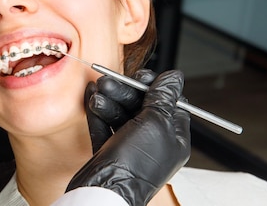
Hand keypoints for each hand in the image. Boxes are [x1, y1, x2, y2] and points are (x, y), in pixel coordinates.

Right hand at [68, 70, 190, 205]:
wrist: (105, 189)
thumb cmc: (135, 164)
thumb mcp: (155, 122)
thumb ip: (164, 97)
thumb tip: (175, 77)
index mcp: (173, 138)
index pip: (170, 104)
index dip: (155, 87)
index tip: (141, 76)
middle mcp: (153, 143)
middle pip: (142, 107)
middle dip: (125, 92)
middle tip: (110, 82)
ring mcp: (130, 148)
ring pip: (121, 115)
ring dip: (109, 100)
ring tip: (98, 92)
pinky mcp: (109, 153)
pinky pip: (105, 127)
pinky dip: (98, 113)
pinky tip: (91, 99)